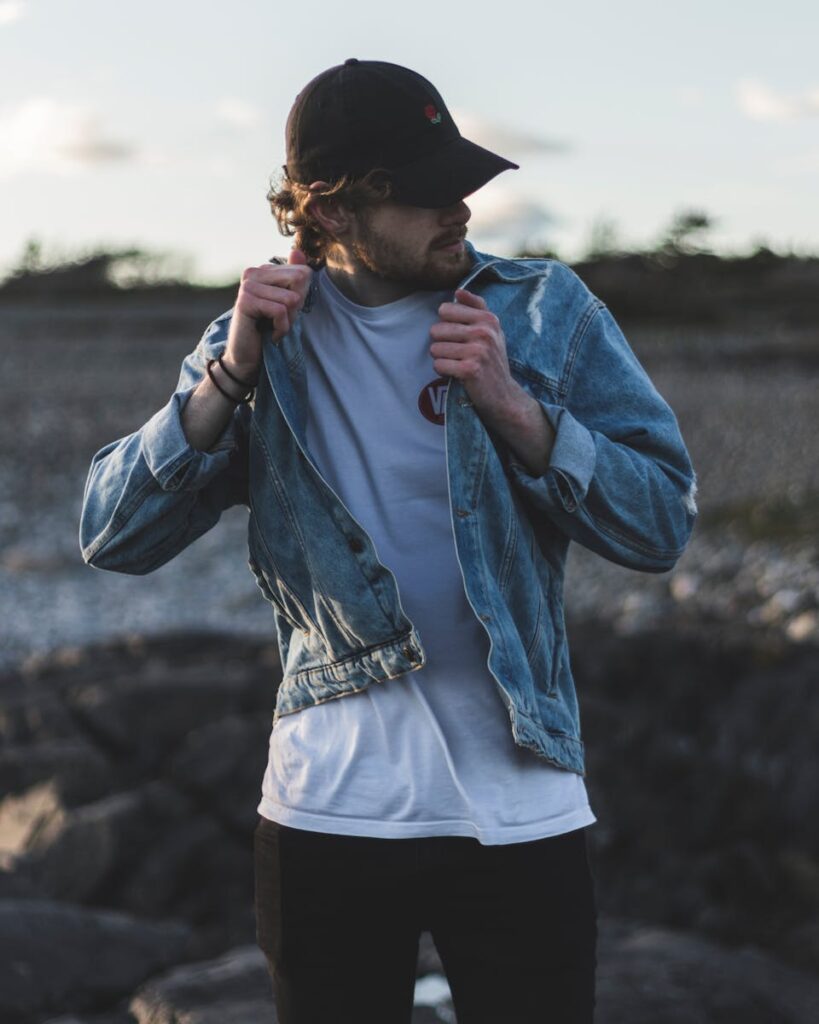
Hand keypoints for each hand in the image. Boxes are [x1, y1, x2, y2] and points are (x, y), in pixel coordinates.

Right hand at [224, 249, 312, 381]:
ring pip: (291, 298)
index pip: (303, 272)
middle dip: (296, 307)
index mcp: (264, 270)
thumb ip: (294, 277)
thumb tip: (296, 250)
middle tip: (279, 319)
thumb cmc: (268, 329)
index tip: (285, 310)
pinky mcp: (245, 301)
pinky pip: (280, 311)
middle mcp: (252, 273)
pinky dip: (281, 328)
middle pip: (299, 280)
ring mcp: (247, 286)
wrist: (248, 357)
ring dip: (288, 320)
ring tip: (272, 326)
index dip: (302, 296)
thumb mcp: (288, 303)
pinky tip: (269, 333)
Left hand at [429, 288, 518, 421]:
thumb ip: (476, 307)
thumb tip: (458, 291)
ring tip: (457, 363)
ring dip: (442, 359)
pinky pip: (439, 365)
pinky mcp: (469, 369)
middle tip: (457, 353)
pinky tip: (456, 373)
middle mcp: (484, 332)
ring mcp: (478, 351)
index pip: (445, 309)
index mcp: (487, 318)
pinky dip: (443, 371)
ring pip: (435, 348)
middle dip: (441, 343)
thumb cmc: (493, 359)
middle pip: (436, 329)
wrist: (504, 394)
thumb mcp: (492, 330)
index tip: (459, 336)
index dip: (446, 324)